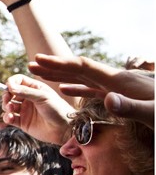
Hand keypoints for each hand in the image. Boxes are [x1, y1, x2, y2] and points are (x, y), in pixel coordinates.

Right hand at [2, 74, 73, 143]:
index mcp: (34, 88)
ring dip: (6, 106)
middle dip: (6, 95)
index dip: (11, 82)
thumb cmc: (57, 109)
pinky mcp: (22, 122)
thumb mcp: (42, 97)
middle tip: (8, 99)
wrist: (64, 129)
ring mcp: (25, 110)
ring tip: (11, 109)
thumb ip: (25, 91)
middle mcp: (28, 98)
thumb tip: (9, 86)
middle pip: (10, 93)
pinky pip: (10, 118)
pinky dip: (7, 117)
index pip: (18, 80)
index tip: (9, 87)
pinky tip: (10, 118)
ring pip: (8, 105)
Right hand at [30, 54, 154, 128]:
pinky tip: (67, 88)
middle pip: (79, 69)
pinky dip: (76, 87)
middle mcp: (116, 80)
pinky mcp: (120, 94)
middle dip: (54, 66)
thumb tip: (107, 99)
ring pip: (84, 77)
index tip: (39, 60)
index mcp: (120, 81)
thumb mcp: (154, 115)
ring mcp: (118, 86)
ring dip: (62, 75)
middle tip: (31, 63)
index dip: (60, 64)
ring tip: (42, 73)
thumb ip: (131, 107)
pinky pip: (93, 88)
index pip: (84, 68)